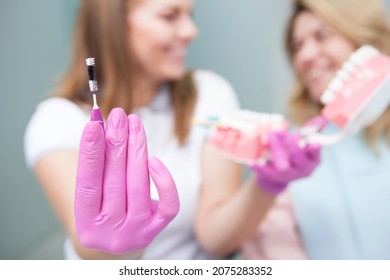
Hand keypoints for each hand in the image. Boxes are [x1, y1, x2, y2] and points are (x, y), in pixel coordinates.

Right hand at [75, 108, 178, 253]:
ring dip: (137, 149)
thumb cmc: (103, 207)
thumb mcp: (93, 192)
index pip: (87, 184)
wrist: (119, 237)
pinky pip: (168, 205)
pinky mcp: (157, 229)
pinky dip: (164, 181)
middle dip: (117, 143)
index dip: (90, 154)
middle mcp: (110, 232)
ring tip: (134, 124)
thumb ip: (95, 164)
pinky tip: (154, 159)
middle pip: (114, 181)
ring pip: (139, 186)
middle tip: (118, 115)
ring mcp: (136, 232)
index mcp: (86, 224)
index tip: (93, 125)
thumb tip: (99, 125)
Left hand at [250, 128, 320, 195]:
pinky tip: (251, 163)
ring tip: (269, 137)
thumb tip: (313, 120)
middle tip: (283, 133)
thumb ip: (305, 131)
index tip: (314, 143)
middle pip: (299, 160)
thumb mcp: (299, 141)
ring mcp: (289, 175)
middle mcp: (303, 169)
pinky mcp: (275, 178)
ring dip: (277, 151)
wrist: (280, 173)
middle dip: (293, 147)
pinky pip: (267, 173)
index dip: (314, 149)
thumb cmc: (292, 152)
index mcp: (312, 160)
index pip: (314, 154)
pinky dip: (259, 168)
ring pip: (284, 167)